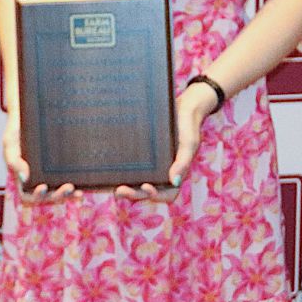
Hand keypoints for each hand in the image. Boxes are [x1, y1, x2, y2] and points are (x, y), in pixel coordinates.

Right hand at [3, 117, 78, 203]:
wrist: (28, 113)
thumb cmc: (16, 128)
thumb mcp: (9, 142)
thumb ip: (13, 160)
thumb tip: (25, 178)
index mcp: (22, 176)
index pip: (27, 195)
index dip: (36, 196)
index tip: (43, 187)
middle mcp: (36, 178)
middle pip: (47, 196)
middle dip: (57, 196)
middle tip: (67, 187)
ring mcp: (49, 173)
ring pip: (58, 193)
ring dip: (68, 196)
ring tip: (77, 192)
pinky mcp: (60, 166)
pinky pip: (67, 180)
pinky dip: (75, 188)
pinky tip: (82, 188)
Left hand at [117, 78, 216, 202]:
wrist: (183, 106)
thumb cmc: (189, 126)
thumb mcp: (189, 143)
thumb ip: (183, 162)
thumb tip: (175, 181)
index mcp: (176, 173)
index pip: (167, 194)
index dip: (156, 195)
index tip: (146, 188)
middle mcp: (163, 171)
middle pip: (148, 191)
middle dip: (134, 194)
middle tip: (120, 191)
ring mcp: (152, 164)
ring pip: (138, 182)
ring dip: (128, 188)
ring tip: (115, 188)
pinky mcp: (142, 153)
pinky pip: (134, 167)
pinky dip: (124, 173)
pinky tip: (112, 170)